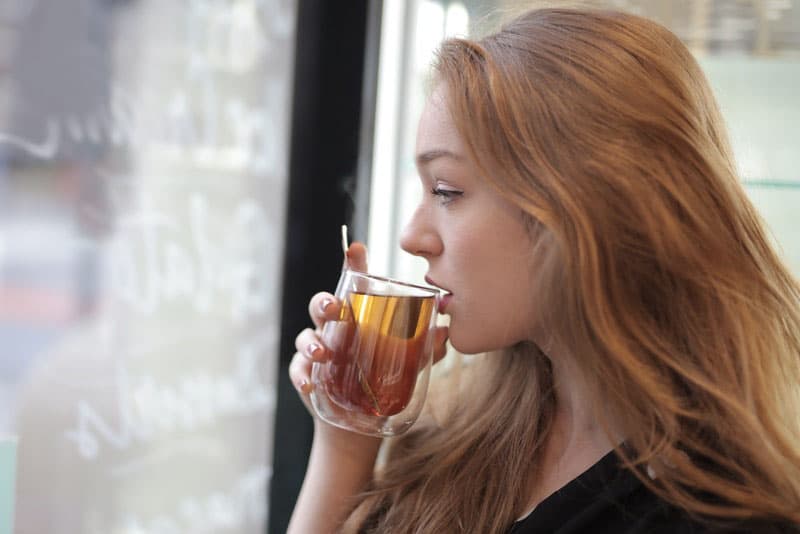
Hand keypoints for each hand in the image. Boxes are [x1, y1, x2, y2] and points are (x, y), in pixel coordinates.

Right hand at [289, 242, 448, 437]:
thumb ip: (425, 350)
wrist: (358, 424)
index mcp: (357, 317)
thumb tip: (443, 333)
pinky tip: (309, 384)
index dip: (353, 265)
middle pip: (323, 306)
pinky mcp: (307, 375)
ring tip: (323, 353)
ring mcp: (318, 351)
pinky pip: (297, 370)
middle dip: (325, 303)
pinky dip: (301, 375)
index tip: (356, 249)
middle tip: (335, 309)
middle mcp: (335, 329)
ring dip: (311, 342)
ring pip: (307, 335)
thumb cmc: (381, 382)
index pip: (353, 285)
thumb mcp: (407, 366)